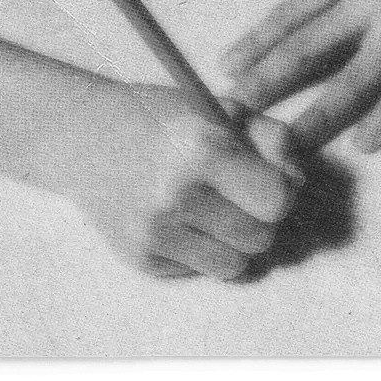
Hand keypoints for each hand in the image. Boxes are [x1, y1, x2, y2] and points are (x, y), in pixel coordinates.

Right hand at [29, 85, 303, 280]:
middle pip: (261, 237)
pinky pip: (202, 271)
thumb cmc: (160, 117)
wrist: (82, 135)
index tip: (265, 178)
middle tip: (235, 193)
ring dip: (234, 241)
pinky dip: (201, 250)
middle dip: (257, 217)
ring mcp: (154, 232)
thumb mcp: (218, 109)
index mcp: (202, 148)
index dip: (279, 190)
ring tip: (211, 209)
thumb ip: (270, 138)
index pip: (277, 201)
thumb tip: (297, 182)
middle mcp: (176, 194)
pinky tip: (180, 219)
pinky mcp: (141, 258)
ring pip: (236, 264)